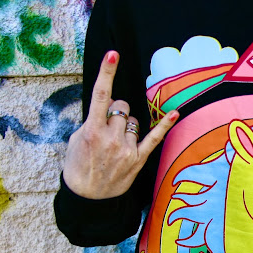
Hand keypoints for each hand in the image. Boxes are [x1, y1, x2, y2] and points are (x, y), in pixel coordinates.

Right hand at [63, 51, 178, 198]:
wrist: (87, 198)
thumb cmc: (78, 166)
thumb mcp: (76, 140)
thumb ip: (91, 121)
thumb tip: (106, 107)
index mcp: (92, 130)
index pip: (100, 95)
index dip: (106, 73)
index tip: (112, 55)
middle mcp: (111, 138)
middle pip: (122, 107)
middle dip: (116, 110)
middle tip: (107, 126)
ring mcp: (126, 149)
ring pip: (133, 121)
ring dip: (127, 125)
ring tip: (116, 141)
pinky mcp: (138, 159)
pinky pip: (154, 138)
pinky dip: (165, 125)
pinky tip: (175, 113)